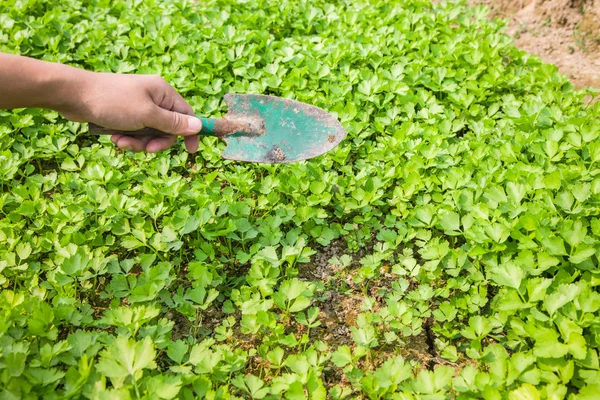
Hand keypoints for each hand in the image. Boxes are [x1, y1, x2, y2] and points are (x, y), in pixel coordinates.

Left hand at [61, 72, 200, 152]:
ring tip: (122, 142)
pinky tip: (114, 138)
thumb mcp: (147, 115)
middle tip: (145, 150)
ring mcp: (138, 105)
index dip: (190, 133)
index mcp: (163, 92)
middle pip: (168, 128)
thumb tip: (198, 125)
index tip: (191, 151)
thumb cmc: (112, 101)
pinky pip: (135, 132)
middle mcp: (153, 97)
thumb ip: (173, 122)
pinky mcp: (124, 114)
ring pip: (150, 133)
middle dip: (156, 142)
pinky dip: (127, 138)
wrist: (73, 95)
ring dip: (138, 143)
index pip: (186, 114)